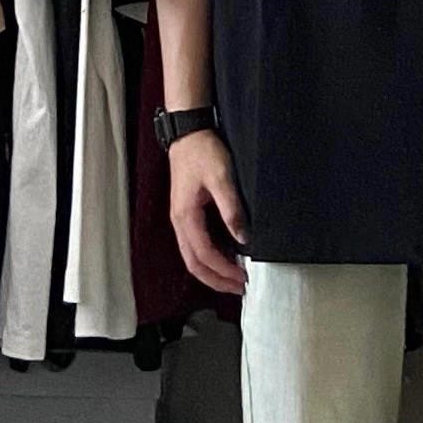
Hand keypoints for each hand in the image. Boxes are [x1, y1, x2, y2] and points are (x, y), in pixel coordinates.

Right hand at [168, 129, 248, 295]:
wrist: (189, 134)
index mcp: (185, 216)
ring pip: (193, 257)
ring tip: (234, 279)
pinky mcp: (187, 216)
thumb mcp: (222, 178)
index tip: (243, 277)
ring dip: (213, 272)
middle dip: (216, 280)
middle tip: (239, 288)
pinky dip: (210, 258)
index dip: (224, 270)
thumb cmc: (203, 152)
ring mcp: (181, 220)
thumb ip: (232, 210)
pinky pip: (195, 245)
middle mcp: (179, 222)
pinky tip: (227, 259)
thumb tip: (243, 237)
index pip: (204, 254)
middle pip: (194, 264)